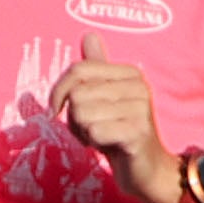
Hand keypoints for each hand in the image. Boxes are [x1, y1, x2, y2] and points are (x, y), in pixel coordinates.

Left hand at [50, 45, 181, 202]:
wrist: (146, 168)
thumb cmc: (117, 130)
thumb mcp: (103, 97)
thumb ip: (96, 68)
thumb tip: (89, 34)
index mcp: (129, 73)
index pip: (77, 70)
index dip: (58, 91)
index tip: (57, 109)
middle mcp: (139, 86)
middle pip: (77, 95)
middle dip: (74, 117)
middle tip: (93, 127)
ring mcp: (141, 108)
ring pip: (82, 114)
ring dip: (83, 131)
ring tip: (102, 136)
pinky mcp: (138, 132)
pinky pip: (94, 131)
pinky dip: (93, 143)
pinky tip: (108, 146)